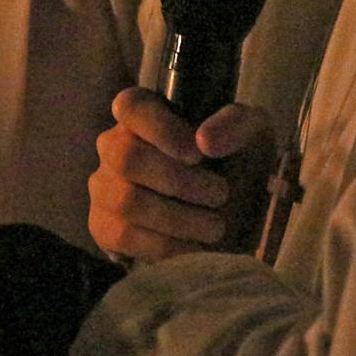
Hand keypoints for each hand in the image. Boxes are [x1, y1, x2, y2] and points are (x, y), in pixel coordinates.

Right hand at [86, 87, 273, 263]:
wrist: (235, 218)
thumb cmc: (238, 165)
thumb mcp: (252, 135)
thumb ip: (236, 125)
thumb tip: (204, 141)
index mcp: (146, 113)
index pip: (131, 106)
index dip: (160, 129)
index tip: (197, 154)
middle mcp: (114, 145)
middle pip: (126, 157)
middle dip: (178, 181)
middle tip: (219, 194)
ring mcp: (104, 187)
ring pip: (126, 200)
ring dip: (178, 219)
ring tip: (215, 226)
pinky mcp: (103, 226)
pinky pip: (122, 237)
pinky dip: (165, 247)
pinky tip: (194, 249)